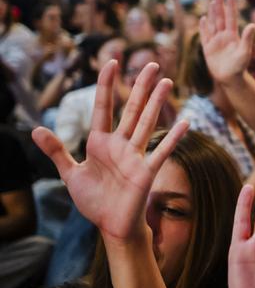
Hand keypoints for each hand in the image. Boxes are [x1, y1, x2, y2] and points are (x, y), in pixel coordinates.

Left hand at [31, 61, 188, 244]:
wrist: (111, 225)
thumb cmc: (94, 200)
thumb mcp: (70, 174)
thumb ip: (57, 151)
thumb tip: (36, 129)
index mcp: (100, 142)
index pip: (104, 107)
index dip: (107, 85)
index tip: (112, 62)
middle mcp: (120, 144)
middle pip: (133, 109)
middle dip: (141, 86)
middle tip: (152, 64)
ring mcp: (135, 156)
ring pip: (147, 123)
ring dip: (158, 103)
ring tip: (167, 82)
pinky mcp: (146, 171)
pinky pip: (161, 151)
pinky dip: (173, 138)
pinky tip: (185, 123)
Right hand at [198, 0, 254, 84]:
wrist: (230, 79)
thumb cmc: (239, 67)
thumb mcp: (244, 52)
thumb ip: (247, 38)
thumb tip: (252, 24)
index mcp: (233, 36)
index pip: (231, 17)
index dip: (230, 6)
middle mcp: (224, 36)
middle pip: (221, 17)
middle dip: (220, 5)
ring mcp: (215, 41)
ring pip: (213, 24)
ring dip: (212, 13)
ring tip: (212, 1)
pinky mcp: (208, 48)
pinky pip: (205, 35)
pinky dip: (203, 27)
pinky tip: (203, 18)